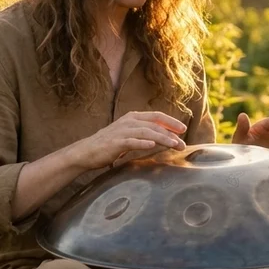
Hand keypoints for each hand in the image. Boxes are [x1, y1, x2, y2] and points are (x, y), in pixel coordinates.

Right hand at [72, 111, 186, 169]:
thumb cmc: (108, 145)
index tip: (183, 129)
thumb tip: (161, 138)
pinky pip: (132, 141)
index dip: (171, 122)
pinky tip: (152, 145)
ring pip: (147, 132)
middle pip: (155, 124)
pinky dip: (143, 142)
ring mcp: (122, 131)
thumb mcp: (128, 135)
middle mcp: (129, 121)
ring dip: (162, 138)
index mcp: (132, 117)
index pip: (156, 116)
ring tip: (174, 144)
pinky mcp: (115, 142)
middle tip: (183, 143)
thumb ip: (142, 133)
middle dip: (171, 133)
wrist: (86, 152)